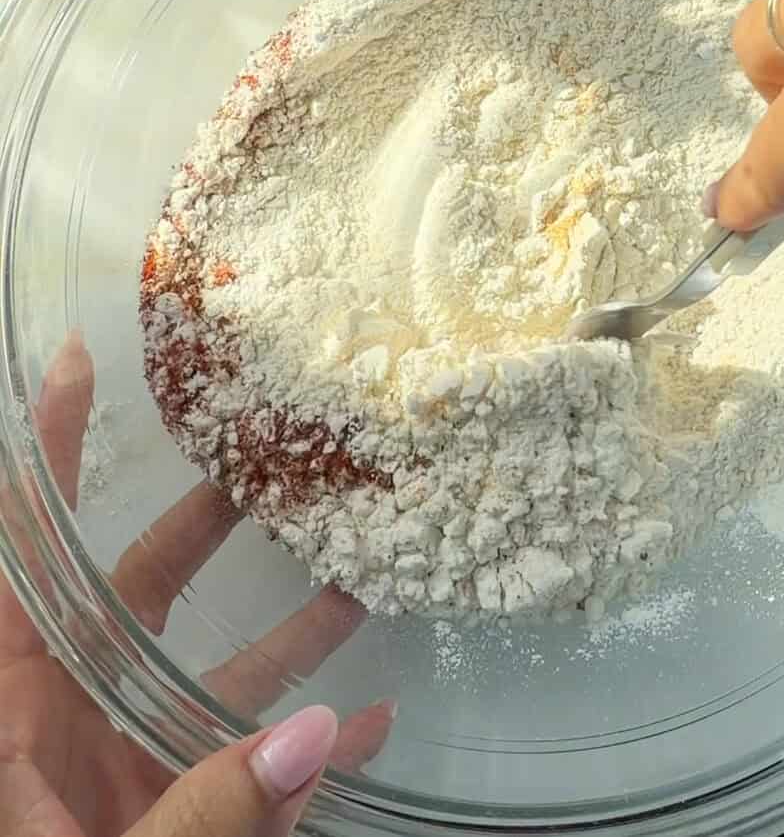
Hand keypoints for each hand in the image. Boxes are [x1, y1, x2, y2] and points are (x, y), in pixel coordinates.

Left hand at [1, 334, 394, 836]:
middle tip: (260, 455)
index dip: (45, 456)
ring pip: (195, 671)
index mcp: (6, 717)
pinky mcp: (158, 815)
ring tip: (353, 578)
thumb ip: (211, 816)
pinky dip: (299, 740)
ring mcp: (108, 772)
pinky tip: (373, 724)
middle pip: (122, 592)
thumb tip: (330, 727)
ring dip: (276, 632)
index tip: (78, 366)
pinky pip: (236, 759)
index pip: (20, 557)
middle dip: (191, 523)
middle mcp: (52, 726)